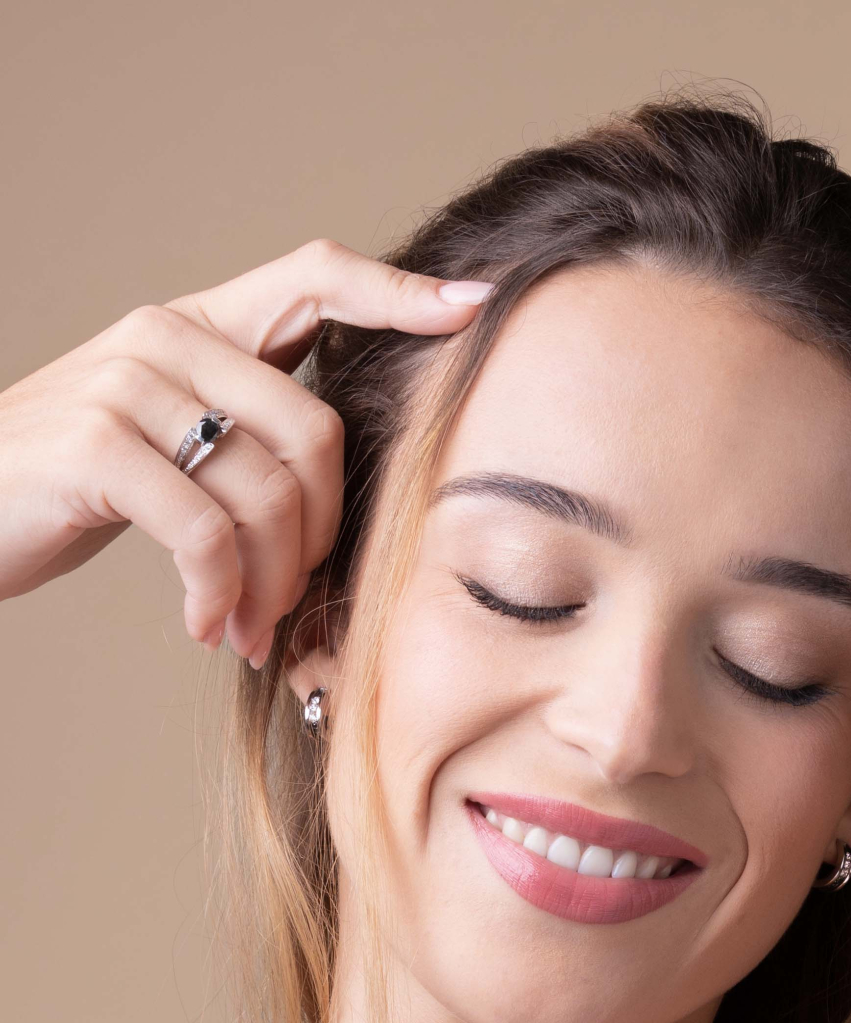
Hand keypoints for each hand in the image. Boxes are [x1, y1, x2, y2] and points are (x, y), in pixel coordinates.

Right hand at [0, 238, 492, 665]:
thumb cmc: (83, 483)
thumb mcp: (171, 436)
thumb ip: (248, 430)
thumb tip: (343, 489)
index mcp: (201, 326)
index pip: (316, 277)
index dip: (399, 295)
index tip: (475, 309)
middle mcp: (168, 336)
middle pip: (317, 429)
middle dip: (323, 533)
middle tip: (295, 596)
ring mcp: (127, 383)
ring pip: (266, 490)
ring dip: (269, 584)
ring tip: (246, 626)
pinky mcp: (95, 445)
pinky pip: (205, 532)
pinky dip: (218, 593)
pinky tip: (205, 623)